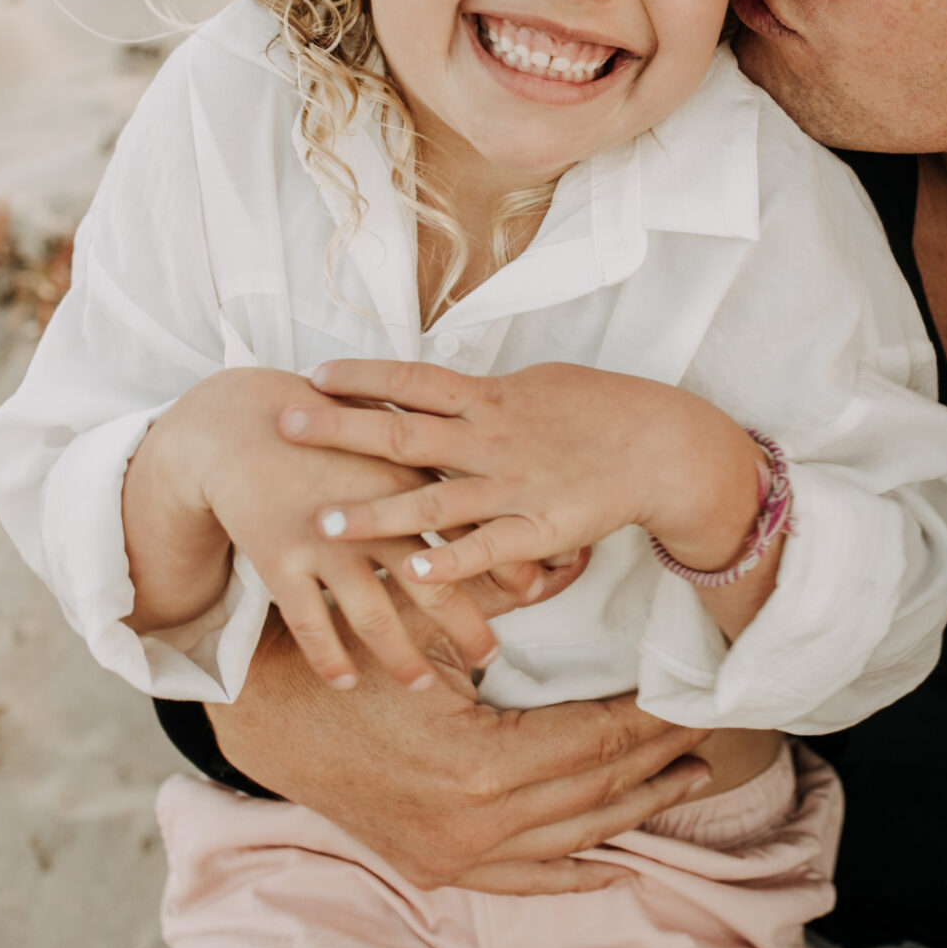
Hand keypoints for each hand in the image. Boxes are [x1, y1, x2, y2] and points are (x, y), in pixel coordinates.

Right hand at [132, 368, 556, 692]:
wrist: (240, 424)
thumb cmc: (330, 428)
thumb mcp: (391, 436)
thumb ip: (441, 465)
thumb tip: (502, 492)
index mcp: (407, 480)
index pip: (471, 532)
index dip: (505, 565)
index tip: (535, 594)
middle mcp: (372, 515)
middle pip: (432, 584)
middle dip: (467, 627)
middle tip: (491, 658)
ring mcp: (323, 542)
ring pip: (374, 617)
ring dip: (403, 657)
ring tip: (425, 686)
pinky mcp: (278, 560)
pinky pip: (309, 624)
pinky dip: (329, 657)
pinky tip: (345, 681)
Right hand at [208, 610, 716, 893]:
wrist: (270, 714)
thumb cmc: (353, 653)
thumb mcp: (430, 619)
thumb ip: (506, 596)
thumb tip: (579, 563)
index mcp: (481, 760)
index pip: (596, 741)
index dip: (650, 719)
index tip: (691, 696)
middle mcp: (475, 821)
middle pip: (595, 789)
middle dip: (659, 760)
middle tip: (711, 732)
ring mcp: (455, 853)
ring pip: (571, 838)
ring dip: (634, 811)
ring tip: (688, 780)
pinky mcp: (438, 866)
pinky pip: (523, 881)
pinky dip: (573, 873)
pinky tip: (618, 863)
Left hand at [282, 360, 768, 584]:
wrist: (662, 446)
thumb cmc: (603, 410)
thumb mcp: (539, 386)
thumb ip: (487, 396)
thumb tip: (447, 391)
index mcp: (491, 398)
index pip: (413, 381)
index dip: (363, 378)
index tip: (313, 375)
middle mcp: (490, 438)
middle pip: (402, 433)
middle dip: (340, 431)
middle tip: (284, 426)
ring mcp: (511, 486)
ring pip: (432, 499)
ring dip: (375, 514)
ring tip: (324, 525)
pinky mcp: (537, 529)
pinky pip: (486, 548)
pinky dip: (448, 560)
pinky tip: (411, 572)